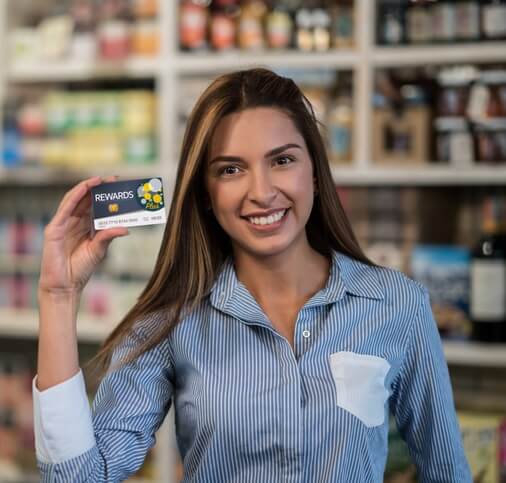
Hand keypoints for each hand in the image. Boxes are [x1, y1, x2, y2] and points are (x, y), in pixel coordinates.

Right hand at [38, 175, 128, 295]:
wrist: (65, 285)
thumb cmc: (80, 269)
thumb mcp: (99, 250)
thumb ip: (108, 237)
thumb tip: (125, 228)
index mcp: (85, 227)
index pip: (95, 206)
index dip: (105, 195)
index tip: (118, 186)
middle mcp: (73, 223)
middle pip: (86, 200)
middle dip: (98, 188)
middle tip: (113, 179)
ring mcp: (62, 224)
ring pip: (75, 200)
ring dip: (86, 188)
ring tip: (100, 180)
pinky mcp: (54, 229)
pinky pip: (65, 208)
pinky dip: (74, 196)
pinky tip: (84, 188)